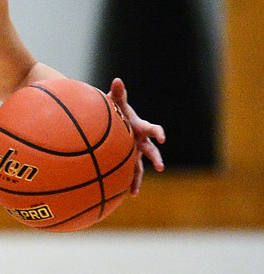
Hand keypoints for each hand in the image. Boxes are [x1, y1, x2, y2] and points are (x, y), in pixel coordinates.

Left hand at [108, 77, 165, 196]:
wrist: (111, 120)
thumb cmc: (114, 110)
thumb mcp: (116, 102)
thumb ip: (118, 93)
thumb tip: (117, 80)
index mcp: (140, 127)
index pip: (152, 129)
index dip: (158, 133)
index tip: (162, 138)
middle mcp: (140, 141)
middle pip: (150, 151)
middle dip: (156, 159)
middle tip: (160, 167)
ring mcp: (133, 152)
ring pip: (138, 167)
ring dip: (138, 179)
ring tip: (134, 192)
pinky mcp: (125, 159)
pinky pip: (128, 172)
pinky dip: (127, 182)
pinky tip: (125, 194)